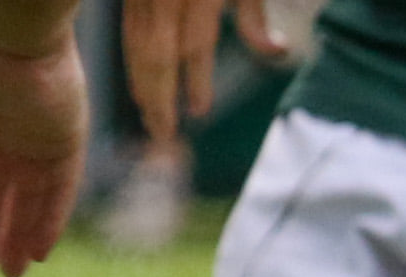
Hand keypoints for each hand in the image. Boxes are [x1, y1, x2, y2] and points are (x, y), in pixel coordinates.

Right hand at [122, 0, 285, 141]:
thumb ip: (253, 13)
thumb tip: (275, 52)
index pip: (194, 44)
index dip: (196, 79)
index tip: (199, 110)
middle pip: (156, 51)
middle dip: (158, 95)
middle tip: (163, 134)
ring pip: (136, 39)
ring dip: (141, 81)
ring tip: (150, 115)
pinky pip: (130, 25)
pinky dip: (133, 55)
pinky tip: (138, 79)